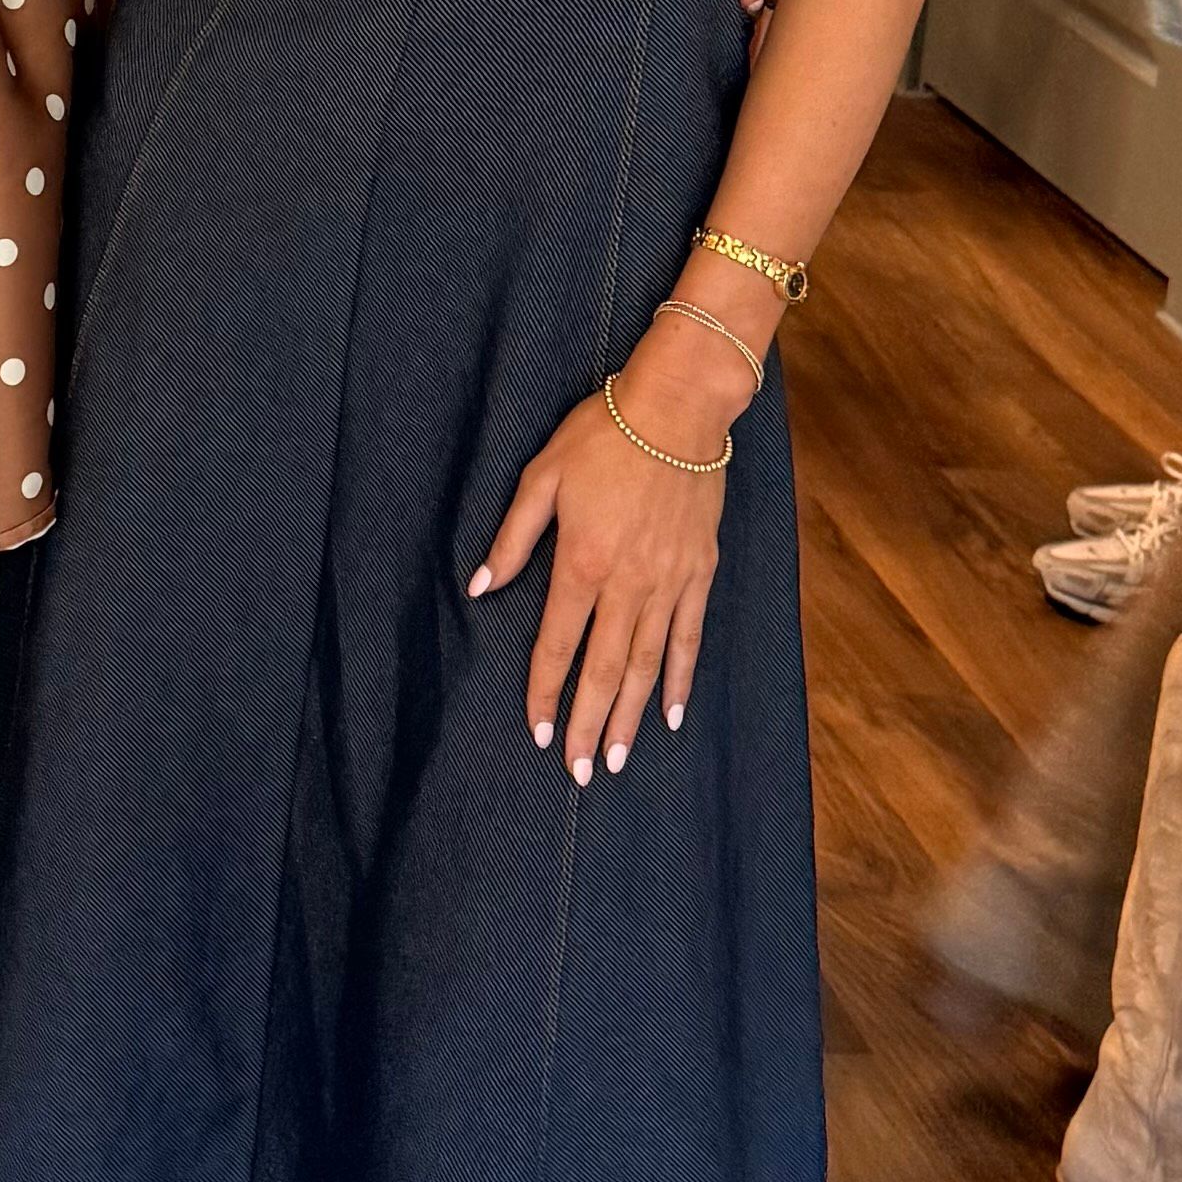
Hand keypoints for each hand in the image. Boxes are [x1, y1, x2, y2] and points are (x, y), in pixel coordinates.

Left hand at [470, 318, 744, 778]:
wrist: (680, 409)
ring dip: (633, 717)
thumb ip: (513, 538)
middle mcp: (629, 584)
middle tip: (582, 772)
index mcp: (583, 563)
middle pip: (606, 670)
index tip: (538, 735)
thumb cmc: (604, 436)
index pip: (557, 645)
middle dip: (590, 725)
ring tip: (620, 759)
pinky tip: (674, 714)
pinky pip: (690, 638)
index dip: (545, 693)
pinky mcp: (700, 573)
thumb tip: (481, 586)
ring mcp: (669, 582)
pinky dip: (681, 679)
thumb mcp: (542, 476)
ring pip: (649, 665)